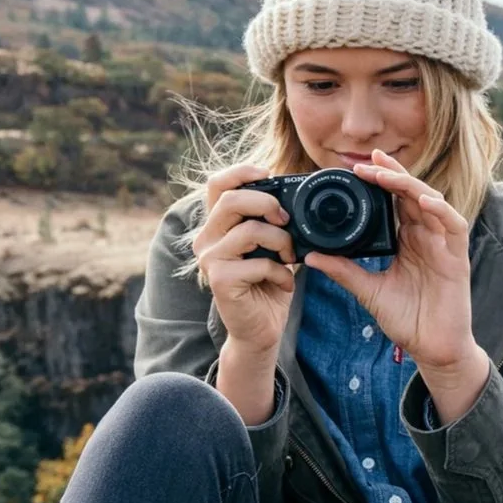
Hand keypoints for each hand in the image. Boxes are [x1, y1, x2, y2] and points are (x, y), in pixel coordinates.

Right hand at [191, 162, 295, 359]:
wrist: (261, 329)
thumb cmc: (267, 285)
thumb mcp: (272, 246)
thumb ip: (273, 221)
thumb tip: (296, 196)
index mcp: (217, 225)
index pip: (217, 184)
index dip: (242, 172)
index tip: (270, 175)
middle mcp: (206, 239)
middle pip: (231, 200)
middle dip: (267, 204)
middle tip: (286, 221)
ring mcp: (209, 259)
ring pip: (249, 230)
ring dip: (281, 241)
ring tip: (291, 258)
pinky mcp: (219, 280)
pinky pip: (258, 263)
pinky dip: (281, 272)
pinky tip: (285, 284)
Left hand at [303, 149, 491, 423]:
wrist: (432, 348)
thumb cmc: (407, 320)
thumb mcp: (368, 291)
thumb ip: (343, 272)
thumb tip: (310, 257)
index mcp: (407, 240)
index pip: (394, 201)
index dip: (380, 180)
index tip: (356, 167)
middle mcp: (425, 236)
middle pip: (411, 193)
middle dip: (391, 173)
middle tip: (367, 160)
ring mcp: (443, 244)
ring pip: (431, 201)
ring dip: (409, 185)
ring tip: (386, 175)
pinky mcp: (457, 257)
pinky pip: (453, 224)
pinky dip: (440, 210)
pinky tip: (422, 201)